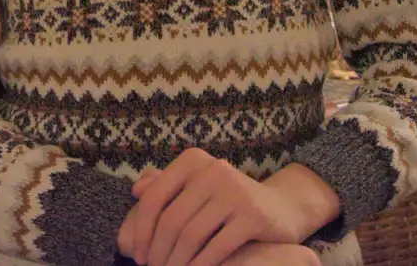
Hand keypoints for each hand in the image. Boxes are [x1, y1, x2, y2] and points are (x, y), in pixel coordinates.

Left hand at [118, 152, 338, 265]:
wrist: (280, 208)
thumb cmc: (228, 200)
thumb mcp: (197, 187)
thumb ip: (167, 185)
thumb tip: (136, 190)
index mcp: (193, 161)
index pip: (155, 197)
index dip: (142, 230)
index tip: (138, 255)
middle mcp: (214, 170)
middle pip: (172, 220)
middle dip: (158, 251)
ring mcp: (235, 191)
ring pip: (191, 235)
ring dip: (176, 261)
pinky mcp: (253, 215)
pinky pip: (217, 247)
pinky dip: (200, 265)